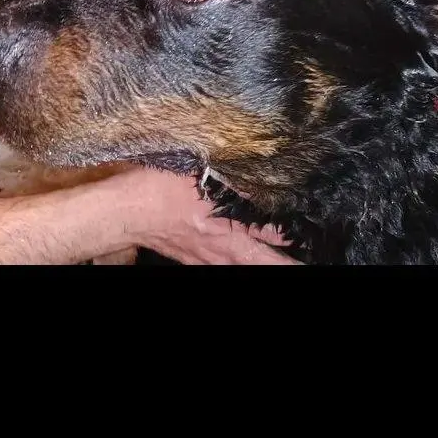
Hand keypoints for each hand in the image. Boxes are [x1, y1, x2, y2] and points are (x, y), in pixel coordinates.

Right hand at [126, 168, 296, 264]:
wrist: (124, 212)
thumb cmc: (156, 188)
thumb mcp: (196, 171)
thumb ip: (228, 176)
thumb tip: (256, 171)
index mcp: (226, 223)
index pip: (271, 233)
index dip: (293, 235)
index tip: (312, 234)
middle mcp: (221, 247)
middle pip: (263, 260)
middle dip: (286, 261)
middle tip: (304, 261)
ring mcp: (207, 258)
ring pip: (245, 266)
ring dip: (263, 262)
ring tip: (284, 260)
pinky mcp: (193, 260)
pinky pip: (222, 266)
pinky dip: (237, 262)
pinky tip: (240, 257)